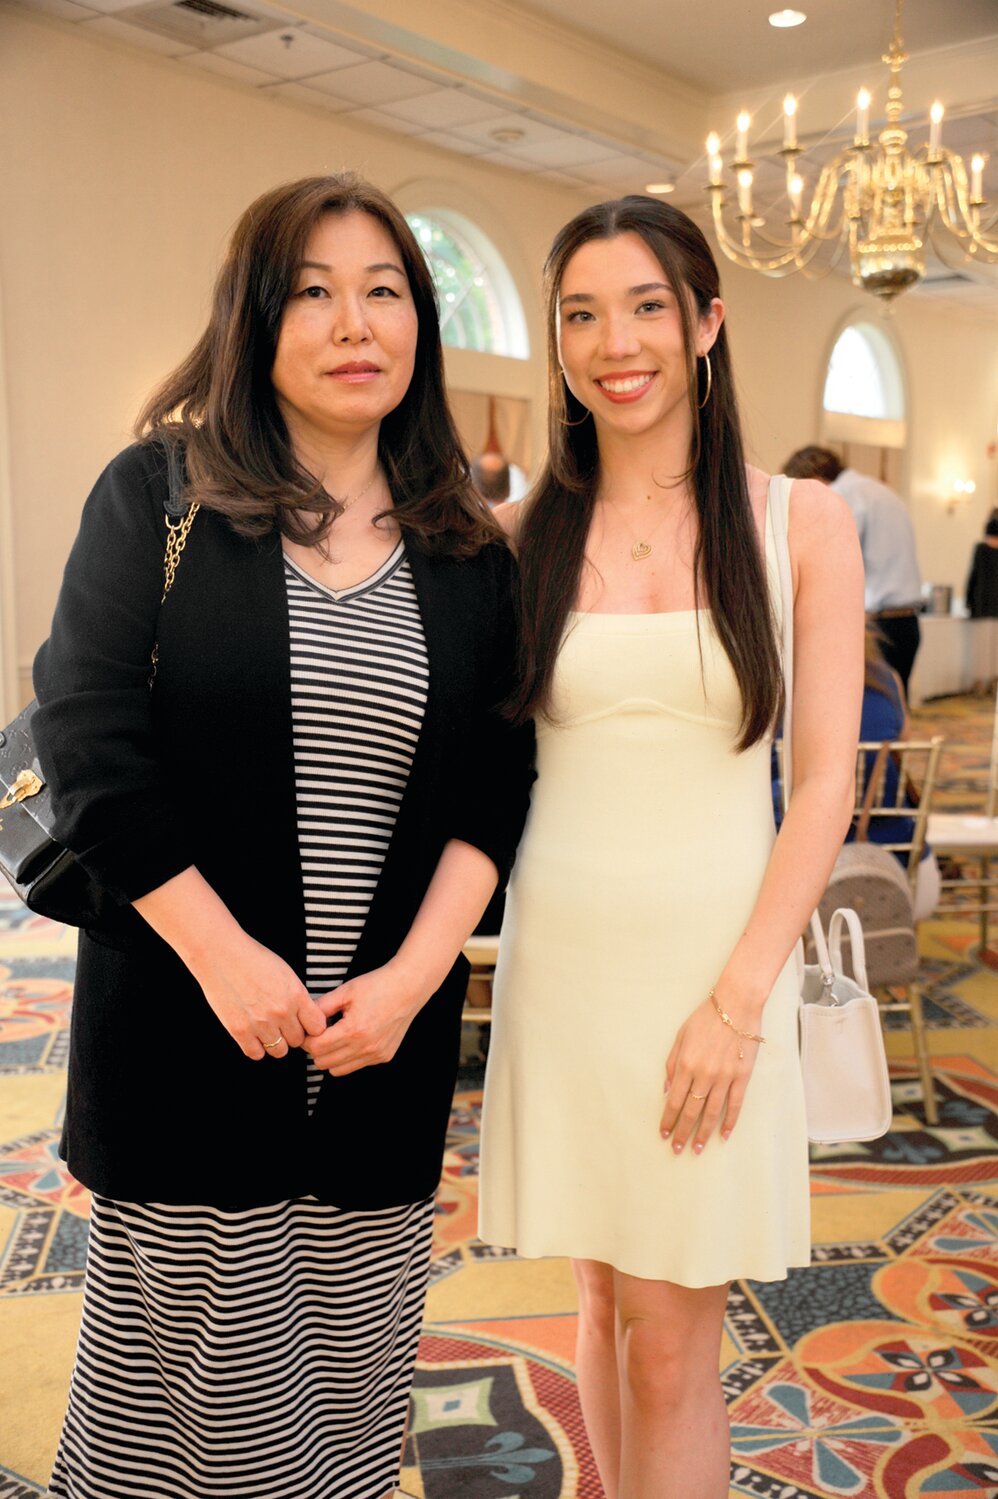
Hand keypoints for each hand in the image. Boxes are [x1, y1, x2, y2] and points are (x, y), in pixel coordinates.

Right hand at [190, 930, 326, 1060]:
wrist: (220, 955)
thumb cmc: (253, 959)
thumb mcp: (285, 973)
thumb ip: (298, 997)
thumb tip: (307, 1018)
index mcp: (296, 995)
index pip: (318, 1027)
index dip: (311, 1026)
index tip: (303, 1023)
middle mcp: (281, 1012)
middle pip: (298, 1040)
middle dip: (291, 1033)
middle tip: (281, 1024)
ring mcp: (260, 1023)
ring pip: (279, 1051)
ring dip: (275, 1043)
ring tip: (267, 1029)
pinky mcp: (239, 1031)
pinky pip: (256, 1054)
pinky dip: (256, 1047)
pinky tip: (253, 1035)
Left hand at [304, 961, 424, 1076]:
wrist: (408, 988)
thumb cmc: (377, 985)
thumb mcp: (345, 991)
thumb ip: (321, 1006)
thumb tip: (304, 1019)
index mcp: (353, 1030)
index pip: (316, 1048)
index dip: (306, 1039)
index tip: (308, 1031)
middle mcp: (365, 1047)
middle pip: (323, 1062)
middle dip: (316, 1049)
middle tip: (320, 1034)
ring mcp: (376, 1054)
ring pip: (337, 1070)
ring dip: (331, 1057)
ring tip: (335, 1038)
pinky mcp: (384, 1056)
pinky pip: (356, 1066)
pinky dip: (348, 1057)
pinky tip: (353, 1039)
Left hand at [658, 993, 762, 1154]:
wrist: (736, 1005)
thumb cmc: (705, 1018)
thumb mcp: (681, 1036)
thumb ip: (672, 1064)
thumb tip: (667, 1090)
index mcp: (686, 1064)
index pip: (675, 1101)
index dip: (668, 1120)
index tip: (663, 1134)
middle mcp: (704, 1075)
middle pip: (691, 1111)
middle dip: (682, 1133)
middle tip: (676, 1150)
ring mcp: (724, 1077)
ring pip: (712, 1112)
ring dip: (703, 1133)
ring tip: (697, 1149)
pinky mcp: (742, 1076)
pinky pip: (735, 1104)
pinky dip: (729, 1122)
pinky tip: (723, 1135)